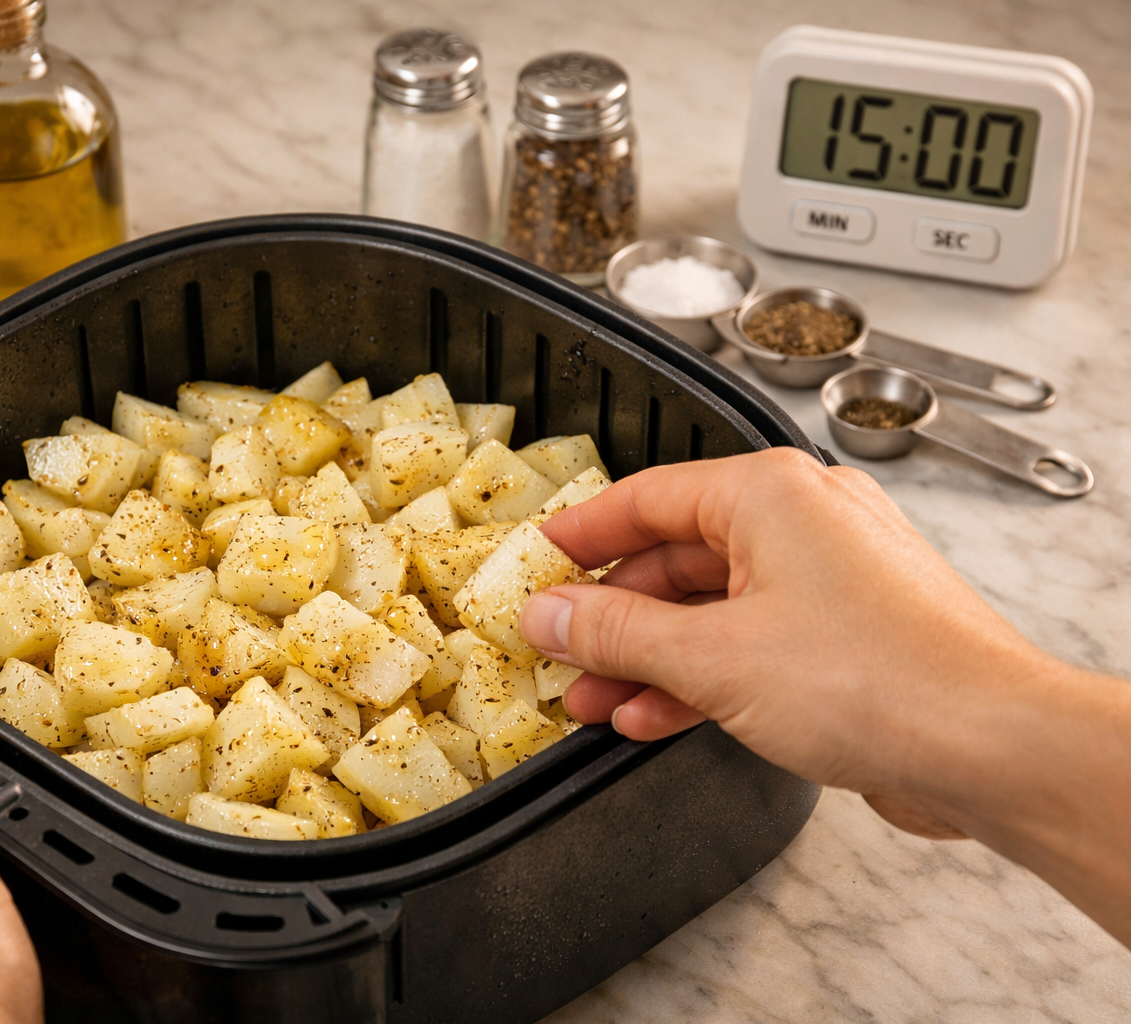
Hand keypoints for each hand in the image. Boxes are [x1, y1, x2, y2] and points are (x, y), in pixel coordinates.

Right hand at [519, 449, 1130, 943]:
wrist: (991, 747)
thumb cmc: (882, 677)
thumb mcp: (711, 655)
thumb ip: (616, 632)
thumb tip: (550, 614)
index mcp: (771, 494)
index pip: (645, 496)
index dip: (580, 536)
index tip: (534, 565)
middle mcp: (804, 524)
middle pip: (674, 556)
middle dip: (610, 615)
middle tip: (557, 649)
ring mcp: (830, 582)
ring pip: (710, 608)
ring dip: (647, 657)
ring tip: (593, 699)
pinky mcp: (847, 638)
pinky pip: (749, 645)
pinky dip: (698, 678)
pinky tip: (655, 717)